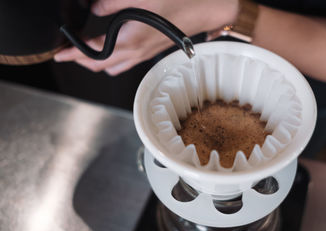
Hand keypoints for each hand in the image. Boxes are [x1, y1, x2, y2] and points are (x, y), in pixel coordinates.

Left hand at [54, 0, 237, 75]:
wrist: (206, 10)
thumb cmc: (179, 4)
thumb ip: (111, 4)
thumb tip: (95, 9)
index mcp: (129, 41)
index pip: (92, 54)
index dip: (72, 54)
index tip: (59, 54)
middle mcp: (135, 53)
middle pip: (101, 68)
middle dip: (83, 62)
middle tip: (70, 52)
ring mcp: (144, 55)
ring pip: (114, 68)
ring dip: (98, 63)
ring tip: (88, 52)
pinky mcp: (152, 52)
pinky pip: (126, 64)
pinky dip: (114, 61)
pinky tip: (114, 48)